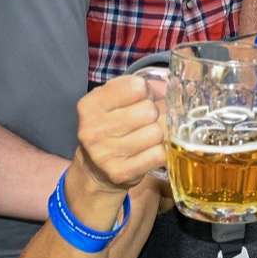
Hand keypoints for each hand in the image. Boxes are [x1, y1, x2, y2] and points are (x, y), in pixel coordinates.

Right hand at [72, 74, 166, 197]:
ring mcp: (105, 154)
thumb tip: (166, 84)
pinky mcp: (120, 172)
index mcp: (90, 105)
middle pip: (148, 110)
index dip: (147, 91)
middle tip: (145, 121)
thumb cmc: (109, 128)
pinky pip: (158, 154)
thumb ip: (138, 87)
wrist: (95, 170)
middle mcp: (93, 129)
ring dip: (157, 134)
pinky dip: (160, 152)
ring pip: (156, 133)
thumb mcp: (113, 102)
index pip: (136, 87)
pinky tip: (148, 151)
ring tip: (145, 137)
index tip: (143, 99)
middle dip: (153, 114)